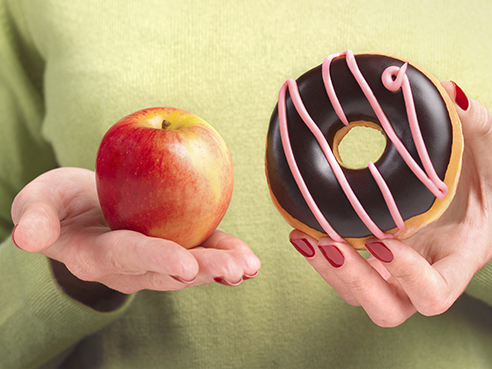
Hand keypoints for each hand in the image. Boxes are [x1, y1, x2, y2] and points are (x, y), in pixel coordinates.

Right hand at [11, 168, 260, 301]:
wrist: (81, 209)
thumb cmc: (58, 204)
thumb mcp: (39, 202)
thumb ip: (36, 217)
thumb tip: (25, 237)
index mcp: (98, 256)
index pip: (129, 256)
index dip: (156, 259)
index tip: (185, 264)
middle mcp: (130, 267)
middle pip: (168, 270)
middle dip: (203, 271)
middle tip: (235, 271)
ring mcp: (155, 260)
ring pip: (190, 267)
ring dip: (221, 267)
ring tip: (249, 267)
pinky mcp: (174, 245)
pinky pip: (200, 250)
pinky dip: (223, 252)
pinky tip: (248, 258)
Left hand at [289, 81, 491, 326]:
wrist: (468, 190)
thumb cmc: (487, 176)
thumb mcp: (490, 150)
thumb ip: (476, 124)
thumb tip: (449, 91)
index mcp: (457, 257)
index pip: (434, 293)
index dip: (407, 276)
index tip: (381, 239)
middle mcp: (423, 272)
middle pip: (386, 308)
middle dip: (354, 280)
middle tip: (328, 243)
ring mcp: (396, 270)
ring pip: (357, 295)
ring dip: (328, 270)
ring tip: (303, 236)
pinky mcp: (375, 260)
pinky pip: (345, 271)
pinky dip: (323, 256)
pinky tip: (302, 230)